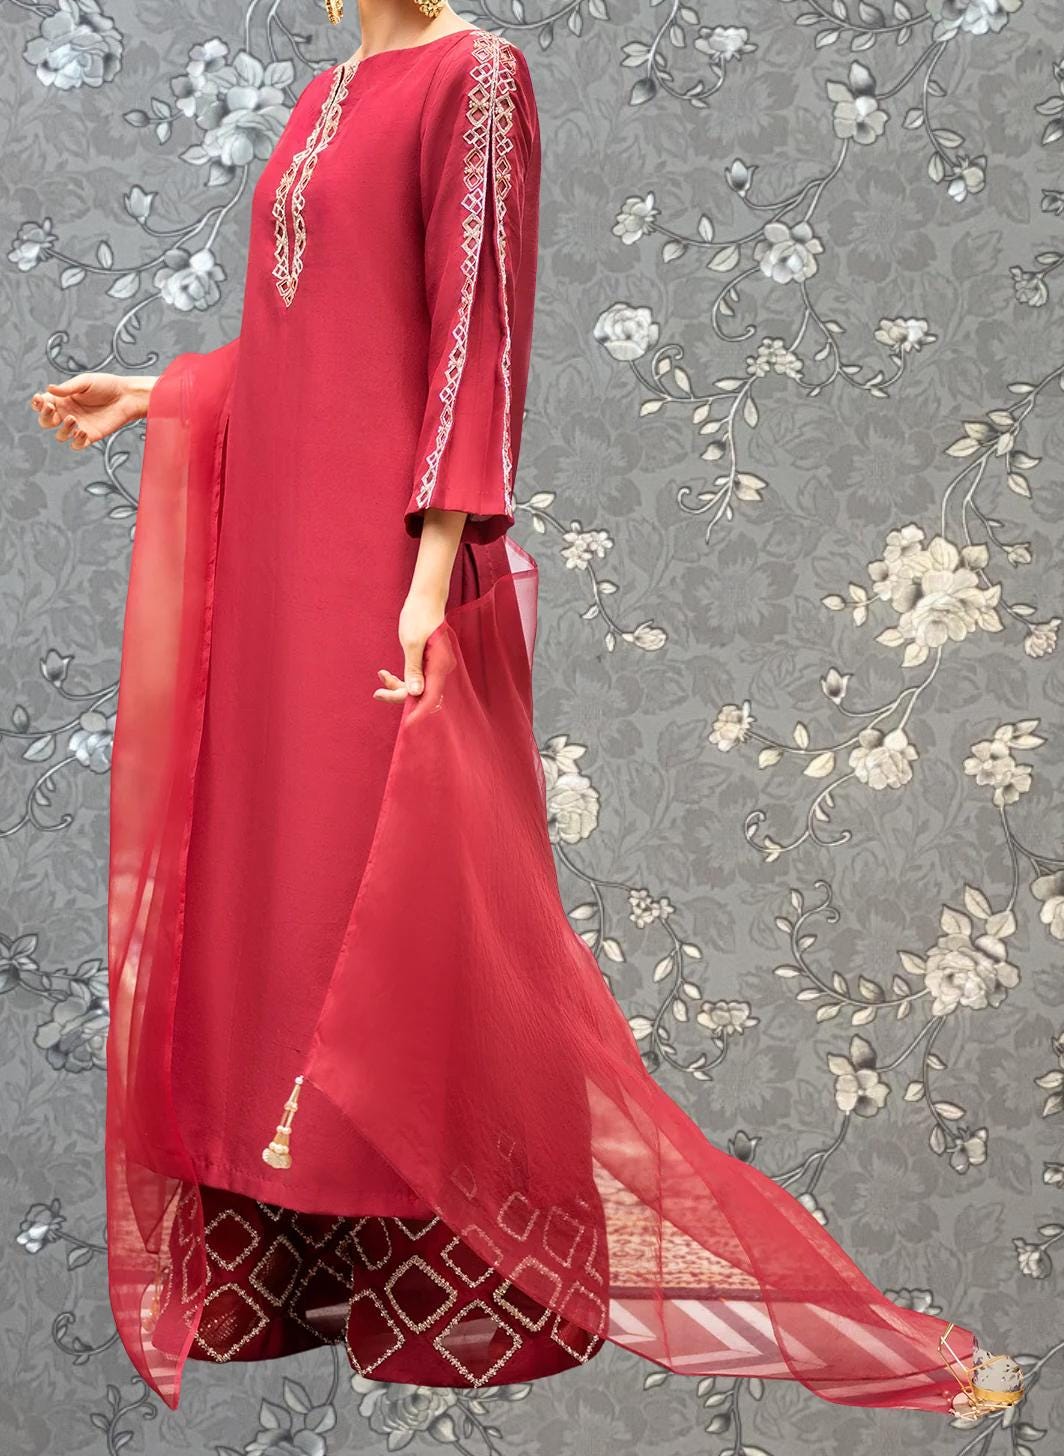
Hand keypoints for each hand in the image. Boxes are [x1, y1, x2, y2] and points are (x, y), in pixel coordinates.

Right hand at [29, 372, 157, 449]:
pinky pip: (77, 445)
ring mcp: (78, 426)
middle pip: (46, 422)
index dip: (37, 404)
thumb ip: (68, 388)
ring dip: (62, 429)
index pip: (43, 404)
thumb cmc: (107, 386)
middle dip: (45, 417)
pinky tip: (82, 431)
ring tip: (73, 418)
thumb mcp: (85, 381)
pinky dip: (76, 441)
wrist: (127, 397)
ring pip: (60, 436)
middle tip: (53, 409)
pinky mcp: (91, 436)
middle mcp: (68, 413)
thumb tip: (49, 388)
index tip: (41, 400)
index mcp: (63, 399)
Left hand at [373, 587, 446, 702]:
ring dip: (399, 686)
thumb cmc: (419, 616)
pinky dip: (403, 678)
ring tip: (382, 676)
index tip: (405, 720)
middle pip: (421, 693)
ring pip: (418, 686)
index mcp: (439, 666)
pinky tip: (387, 673)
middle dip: (399, 695)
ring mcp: (435, 665)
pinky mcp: (429, 661)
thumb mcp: (412, 643)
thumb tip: (416, 692)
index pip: (428, 697)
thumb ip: (414, 669)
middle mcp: (440, 668)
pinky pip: (417, 676)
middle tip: (377, 693)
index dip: (417, 710)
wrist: (426, 598)